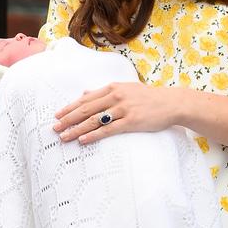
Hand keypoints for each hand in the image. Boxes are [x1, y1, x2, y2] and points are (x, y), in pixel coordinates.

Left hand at [53, 82, 180, 143]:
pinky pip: (108, 129)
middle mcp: (116, 96)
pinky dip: (94, 135)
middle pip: (86, 109)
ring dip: (77, 129)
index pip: (86, 99)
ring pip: (94, 120)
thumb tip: (85, 93)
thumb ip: (106, 91)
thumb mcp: (127, 88)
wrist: (172, 103)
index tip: (57, 116)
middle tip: (55, 128)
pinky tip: (83, 140)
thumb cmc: (149, 97)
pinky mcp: (131, 121)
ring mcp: (123, 109)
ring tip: (65, 137)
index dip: (70, 108)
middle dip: (68, 119)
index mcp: (113, 87)